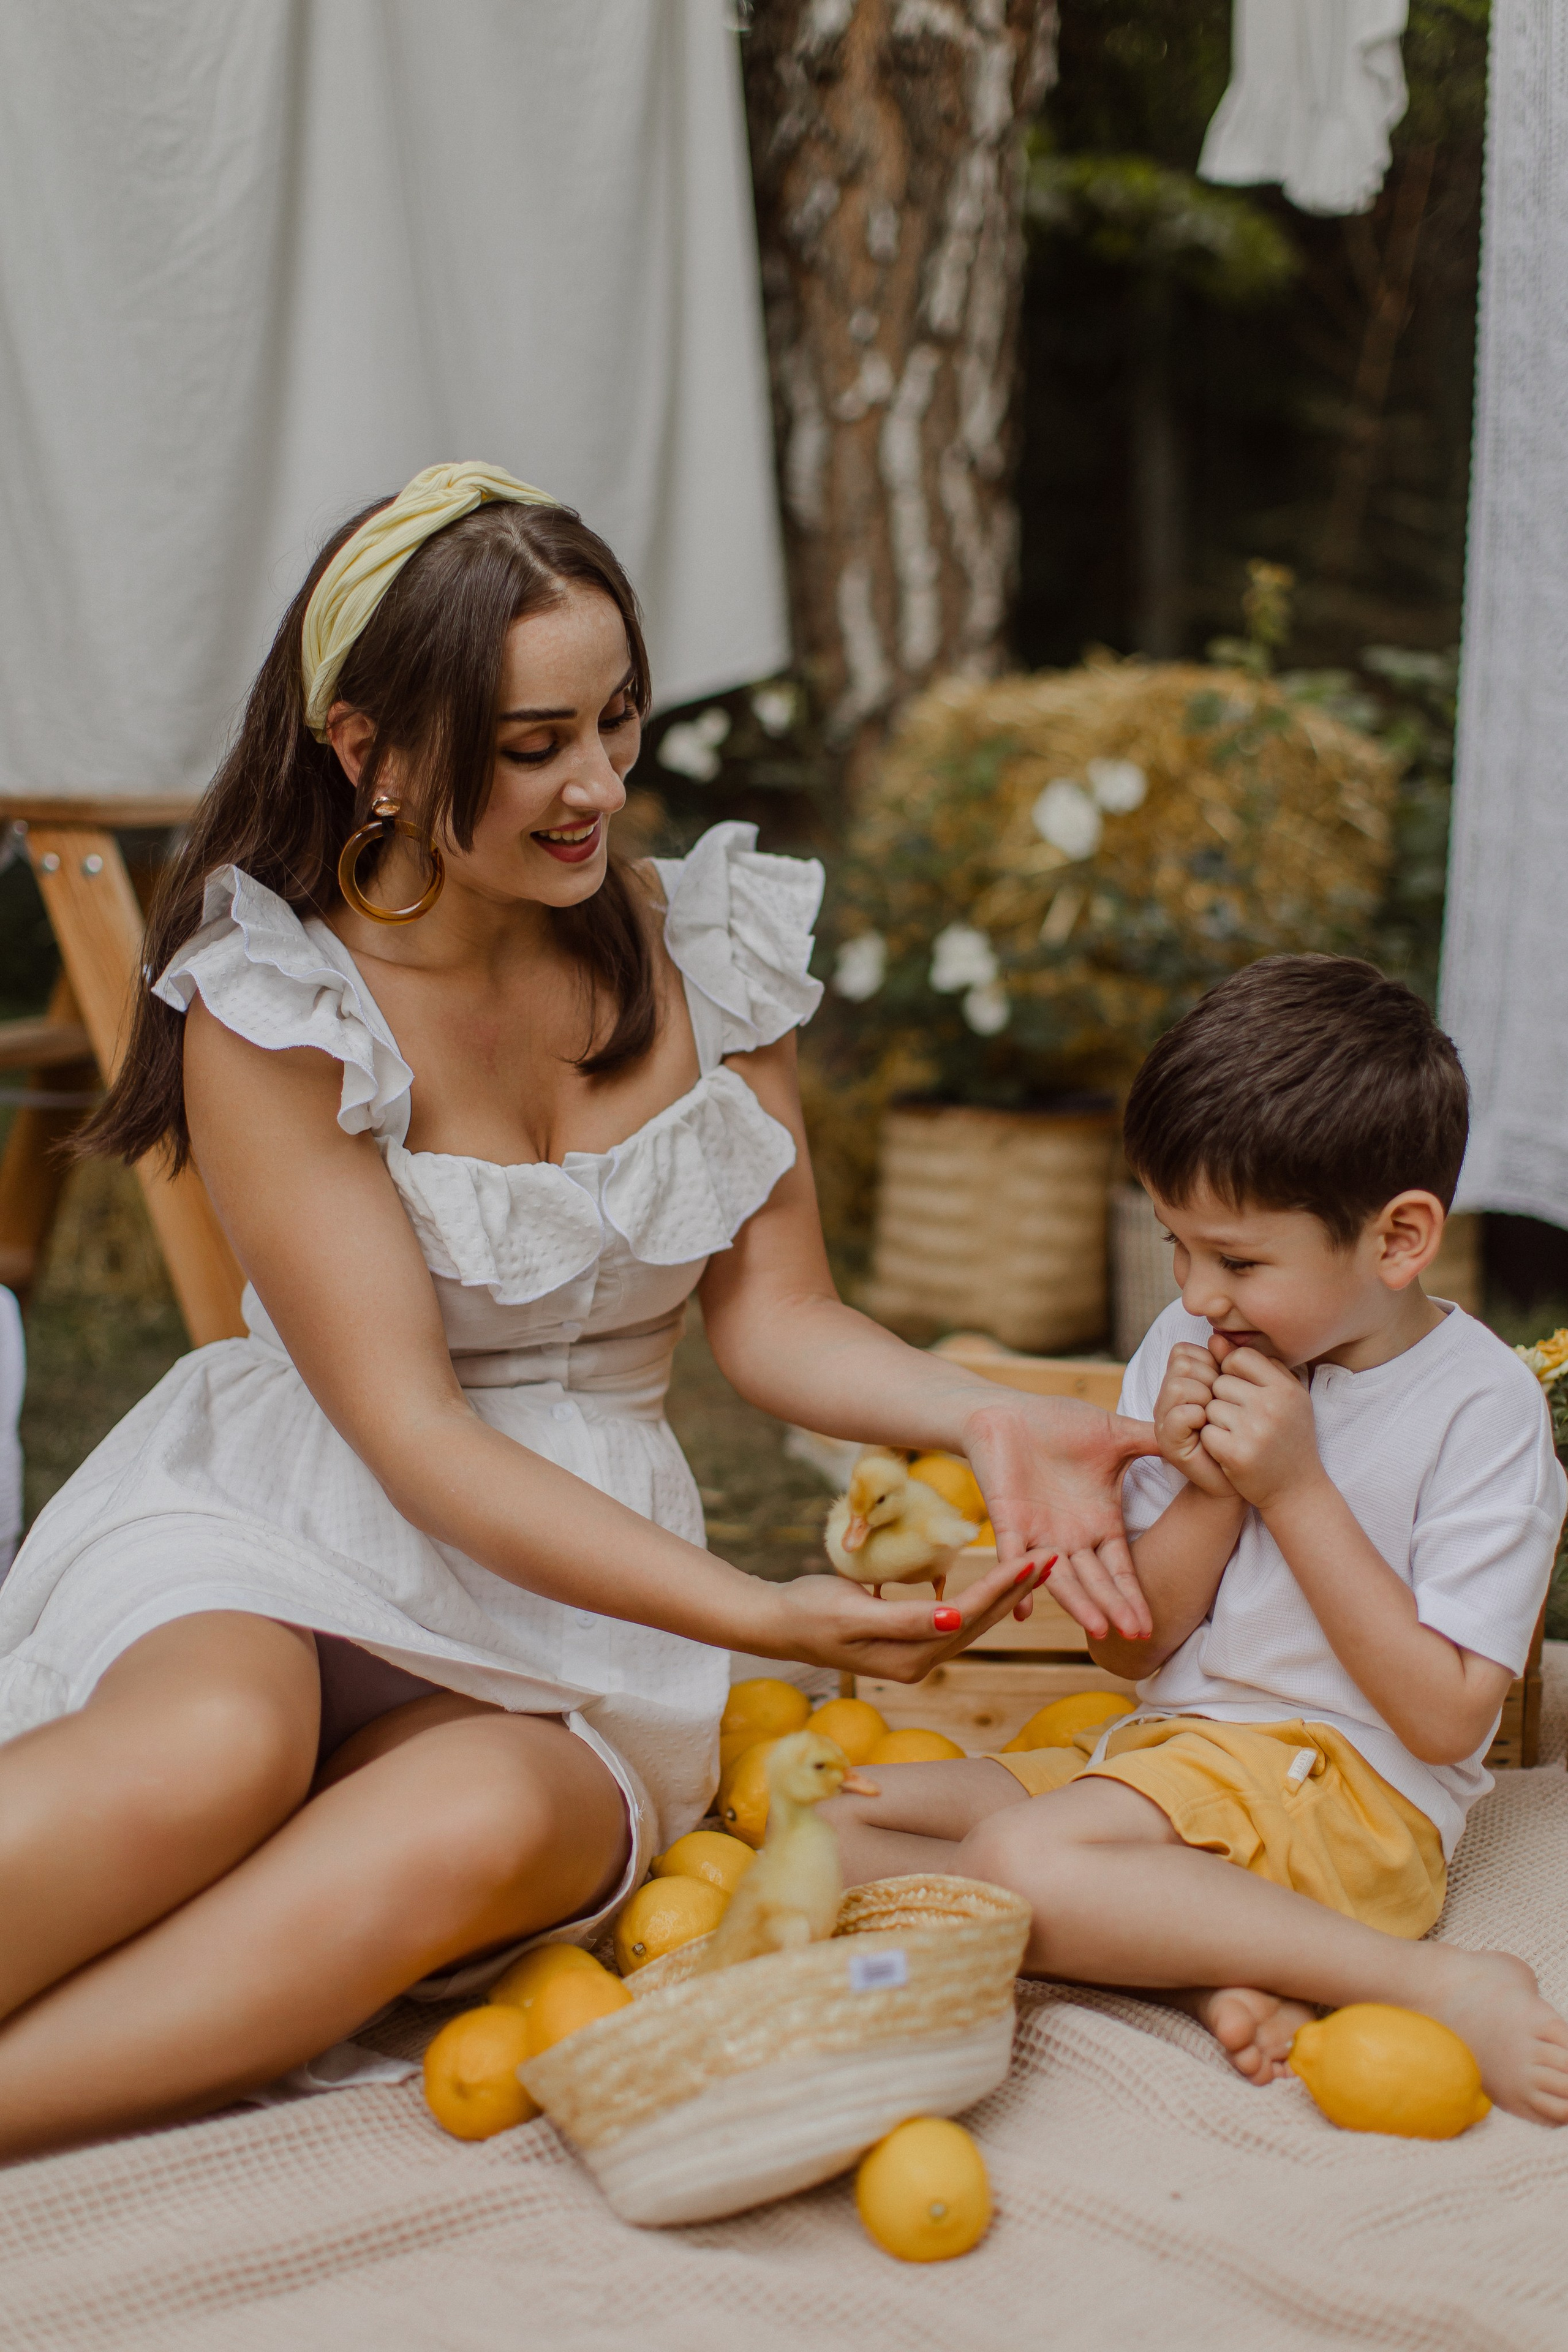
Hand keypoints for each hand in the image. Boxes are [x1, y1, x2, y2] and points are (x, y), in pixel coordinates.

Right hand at [765, 1555, 1054, 1683]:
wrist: (775, 1623)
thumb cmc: (808, 1613)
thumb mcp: (853, 1615)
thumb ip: (905, 1619)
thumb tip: (956, 1620)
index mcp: (911, 1658)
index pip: (968, 1617)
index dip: (1002, 1587)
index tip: (1033, 1558)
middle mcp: (919, 1661)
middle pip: (979, 1622)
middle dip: (1017, 1588)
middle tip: (1052, 1556)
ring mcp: (913, 1653)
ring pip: (971, 1620)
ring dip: (1004, 1592)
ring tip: (1035, 1565)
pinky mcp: (906, 1639)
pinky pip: (954, 1617)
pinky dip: (980, 1597)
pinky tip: (996, 1583)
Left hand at [960, 1392, 1159, 1643]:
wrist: (1007, 1412)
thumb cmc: (1059, 1423)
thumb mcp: (1116, 1434)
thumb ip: (1155, 1442)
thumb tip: (1202, 1445)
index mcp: (1099, 1522)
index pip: (1120, 1570)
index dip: (1132, 1596)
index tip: (1148, 1625)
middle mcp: (1071, 1537)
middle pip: (1095, 1582)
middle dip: (1114, 1608)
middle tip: (1134, 1635)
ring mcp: (1038, 1533)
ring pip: (1060, 1577)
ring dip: (1078, 1603)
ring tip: (1098, 1628)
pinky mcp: (1008, 1521)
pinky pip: (1012, 1557)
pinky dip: (1018, 1580)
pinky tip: (1023, 1609)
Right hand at [1154, 1343, 1237, 1498]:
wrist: (1247, 1476)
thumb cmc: (1247, 1433)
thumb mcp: (1241, 1392)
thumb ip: (1228, 1364)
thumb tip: (1218, 1337)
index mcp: (1181, 1382)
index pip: (1183, 1351)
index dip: (1210, 1362)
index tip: (1226, 1385)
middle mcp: (1167, 1398)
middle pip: (1181, 1364)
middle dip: (1210, 1379)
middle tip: (1223, 1404)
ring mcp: (1164, 1420)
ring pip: (1178, 1385)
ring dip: (1205, 1398)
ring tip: (1216, 1416)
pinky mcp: (1168, 1442)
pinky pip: (1180, 1414)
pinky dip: (1199, 1417)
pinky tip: (1210, 1428)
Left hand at [1198, 1348, 1322, 1509]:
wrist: (1296, 1489)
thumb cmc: (1287, 1437)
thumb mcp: (1284, 1397)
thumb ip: (1253, 1365)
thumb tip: (1214, 1339)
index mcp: (1285, 1388)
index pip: (1239, 1357)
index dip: (1232, 1372)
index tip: (1242, 1392)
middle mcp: (1272, 1406)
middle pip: (1221, 1382)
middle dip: (1224, 1399)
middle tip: (1243, 1420)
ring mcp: (1254, 1431)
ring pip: (1210, 1407)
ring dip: (1217, 1421)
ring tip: (1238, 1435)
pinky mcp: (1237, 1454)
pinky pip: (1206, 1432)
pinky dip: (1212, 1441)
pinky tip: (1230, 1450)